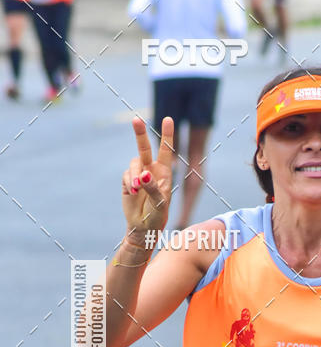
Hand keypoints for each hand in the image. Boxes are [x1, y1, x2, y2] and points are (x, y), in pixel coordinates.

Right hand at [122, 116, 173, 242]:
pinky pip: (126, 175)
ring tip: (136, 189)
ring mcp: (138, 175)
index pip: (166, 150)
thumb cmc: (156, 215)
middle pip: (144, 148)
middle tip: (136, 119)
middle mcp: (151, 170)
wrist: (142, 227)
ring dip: (134, 175)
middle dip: (140, 133)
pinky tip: (133, 192)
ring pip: (134, 163)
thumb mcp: (159, 203)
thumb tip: (144, 174)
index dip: (167, 134)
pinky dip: (129, 182)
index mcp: (164, 173)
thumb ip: (153, 188)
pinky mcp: (127, 181)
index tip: (168, 119)